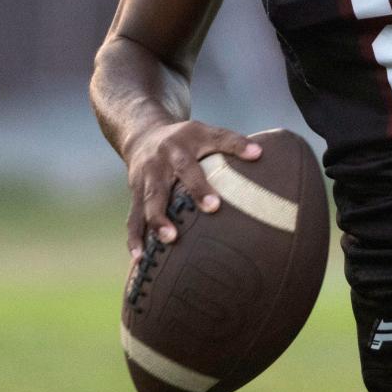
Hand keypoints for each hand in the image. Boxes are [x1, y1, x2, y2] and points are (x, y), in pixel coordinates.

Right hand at [124, 120, 261, 259]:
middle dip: (170, 210)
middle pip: (161, 188)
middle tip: (185, 228)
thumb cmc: (186, 139)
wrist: (144, 135)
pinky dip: (135, 238)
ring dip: (154, 224)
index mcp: (178, 148)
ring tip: (167, 241)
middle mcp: (158, 164)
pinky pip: (133, 219)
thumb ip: (232, 142)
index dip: (201, 185)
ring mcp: (144, 180)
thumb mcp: (206, 132)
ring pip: (145, 204)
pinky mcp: (134, 195)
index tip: (215, 206)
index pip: (191, 166)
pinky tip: (139, 259)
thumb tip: (259, 154)